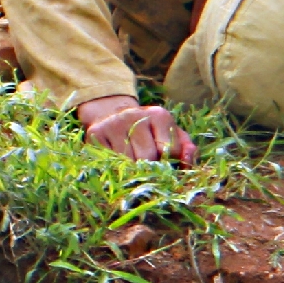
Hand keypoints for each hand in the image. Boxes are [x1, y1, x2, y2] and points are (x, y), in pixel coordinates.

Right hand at [75, 94, 196, 166]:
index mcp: (158, 114)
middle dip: (149, 166)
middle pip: (147, 157)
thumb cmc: (148, 132)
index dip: (168, 162)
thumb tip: (187, 160)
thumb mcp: (170, 135)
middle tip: (146, 164)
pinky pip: (110, 160)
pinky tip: (118, 159)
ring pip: (128, 161)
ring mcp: (114, 123)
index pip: (170, 150)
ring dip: (132, 168)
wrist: (112, 115)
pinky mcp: (96, 132)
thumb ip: (185, 148)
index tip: (163, 161)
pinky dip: (116, 166)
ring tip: (132, 161)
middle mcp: (135, 115)